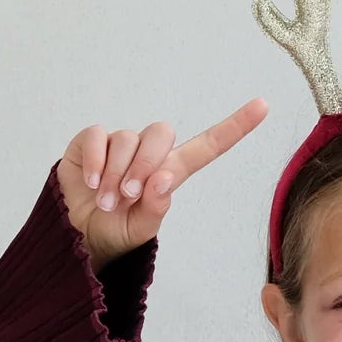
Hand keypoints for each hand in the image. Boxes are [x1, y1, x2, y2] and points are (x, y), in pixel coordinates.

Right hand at [56, 97, 269, 272]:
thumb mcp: (140, 230)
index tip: (263, 106)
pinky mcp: (91, 141)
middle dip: (146, 164)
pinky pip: (97, 136)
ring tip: (107, 200)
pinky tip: (92, 182)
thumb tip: (162, 180)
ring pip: (127, 138)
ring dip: (116, 173)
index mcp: (170, 172)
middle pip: (161, 133)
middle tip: (129, 195)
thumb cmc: (115, 231)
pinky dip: (96, 161)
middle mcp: (148, 153)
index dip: (235, 126)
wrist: (77, 235)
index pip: (208, 146)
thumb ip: (155, 208)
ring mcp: (119, 144)